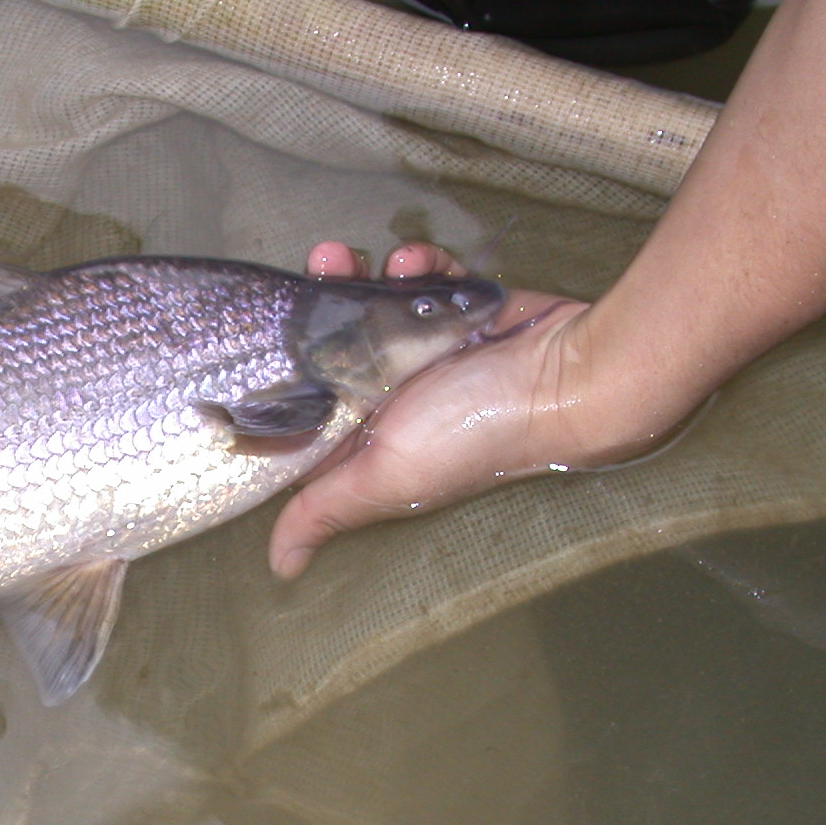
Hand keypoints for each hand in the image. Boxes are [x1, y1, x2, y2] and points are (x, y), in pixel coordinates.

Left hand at [270, 242, 675, 579]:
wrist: (570, 377)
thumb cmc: (476, 434)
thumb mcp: (387, 476)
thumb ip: (327, 509)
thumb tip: (279, 568)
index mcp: (366, 438)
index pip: (300, 410)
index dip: (272, 374)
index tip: (255, 335)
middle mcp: (391, 398)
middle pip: (329, 345)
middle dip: (318, 303)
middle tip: (321, 264)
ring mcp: (424, 352)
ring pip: (369, 305)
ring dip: (357, 275)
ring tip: (351, 256)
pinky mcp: (458, 312)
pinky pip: (424, 282)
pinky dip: (417, 267)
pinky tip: (416, 264)